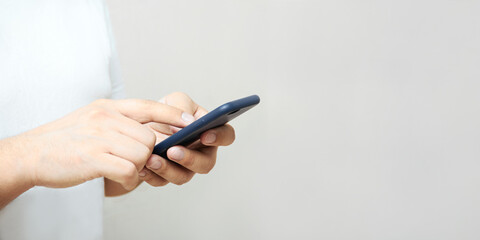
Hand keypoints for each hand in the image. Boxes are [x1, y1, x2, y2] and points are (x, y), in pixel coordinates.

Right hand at [13, 99, 190, 190]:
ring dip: (138, 168)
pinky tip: (118, 179)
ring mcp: (99, 137)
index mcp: (108, 108)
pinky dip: (129, 179)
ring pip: (142, 153)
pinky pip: (129, 169)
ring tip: (124, 171)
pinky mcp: (94, 158)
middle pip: (150, 137)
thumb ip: (120, 123)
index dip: (172, 113)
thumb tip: (152, 136)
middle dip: (149, 154)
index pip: (148, 106)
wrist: (31, 154)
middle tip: (137, 163)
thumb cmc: (67, 141)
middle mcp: (106, 118)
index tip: (190, 122)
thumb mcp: (93, 120)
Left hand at [139, 92, 235, 185]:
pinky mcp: (166, 176)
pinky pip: (161, 181)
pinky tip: (142, 167)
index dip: (219, 137)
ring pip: (183, 176)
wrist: (140, 125)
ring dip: (168, 169)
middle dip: (190, 159)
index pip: (226, 136)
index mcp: (210, 131)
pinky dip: (151, 175)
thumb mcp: (174, 100)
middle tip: (173, 151)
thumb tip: (189, 122)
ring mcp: (185, 167)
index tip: (205, 135)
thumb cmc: (166, 112)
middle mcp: (201, 153)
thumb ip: (183, 106)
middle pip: (206, 163)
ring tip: (152, 159)